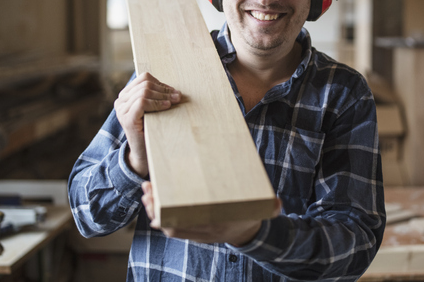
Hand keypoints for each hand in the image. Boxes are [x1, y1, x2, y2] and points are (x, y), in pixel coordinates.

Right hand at [114, 72, 180, 176]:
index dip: (161, 83)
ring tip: (174, 101)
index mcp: (126, 95)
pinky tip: (166, 106)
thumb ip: (156, 97)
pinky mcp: (127, 118)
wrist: (143, 153)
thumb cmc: (150, 129)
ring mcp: (122, 110)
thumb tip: (174, 88)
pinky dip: (156, 103)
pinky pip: (141, 102)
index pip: (144, 78)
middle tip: (178, 96)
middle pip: (145, 84)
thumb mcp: (152, 109)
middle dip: (164, 90)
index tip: (173, 91)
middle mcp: (121, 101)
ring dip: (163, 95)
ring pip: (144, 92)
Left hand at [141, 182, 281, 245]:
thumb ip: (269, 207)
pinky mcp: (192, 229)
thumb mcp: (260, 211)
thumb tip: (278, 204)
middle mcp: (202, 231)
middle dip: (155, 207)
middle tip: (147, 189)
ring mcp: (195, 231)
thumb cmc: (249, 215)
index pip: (185, 224)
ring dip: (154, 209)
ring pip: (167, 224)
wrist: (247, 234)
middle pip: (170, 223)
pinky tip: (154, 199)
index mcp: (215, 226)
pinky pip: (171, 224)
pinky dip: (160, 213)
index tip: (158, 197)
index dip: (167, 214)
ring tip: (146, 191)